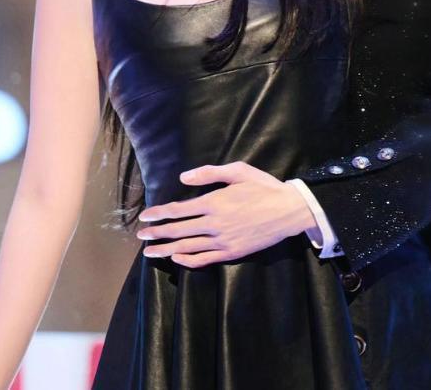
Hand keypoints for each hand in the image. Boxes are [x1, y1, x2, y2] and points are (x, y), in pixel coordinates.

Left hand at [135, 161, 317, 267]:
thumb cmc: (264, 187)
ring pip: (187, 247)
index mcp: (214, 202)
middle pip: (178, 230)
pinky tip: (177, 258)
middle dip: (157, 233)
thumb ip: (210, 173)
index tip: (145, 217)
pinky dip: (188, 260)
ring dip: (166, 250)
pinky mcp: (231, 253)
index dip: (159, 213)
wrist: (289, 211)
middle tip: (141, 236)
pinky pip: (204, 259)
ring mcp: (223, 241)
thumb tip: (184, 178)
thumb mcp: (239, 171)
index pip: (178, 209)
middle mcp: (215, 224)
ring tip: (150, 253)